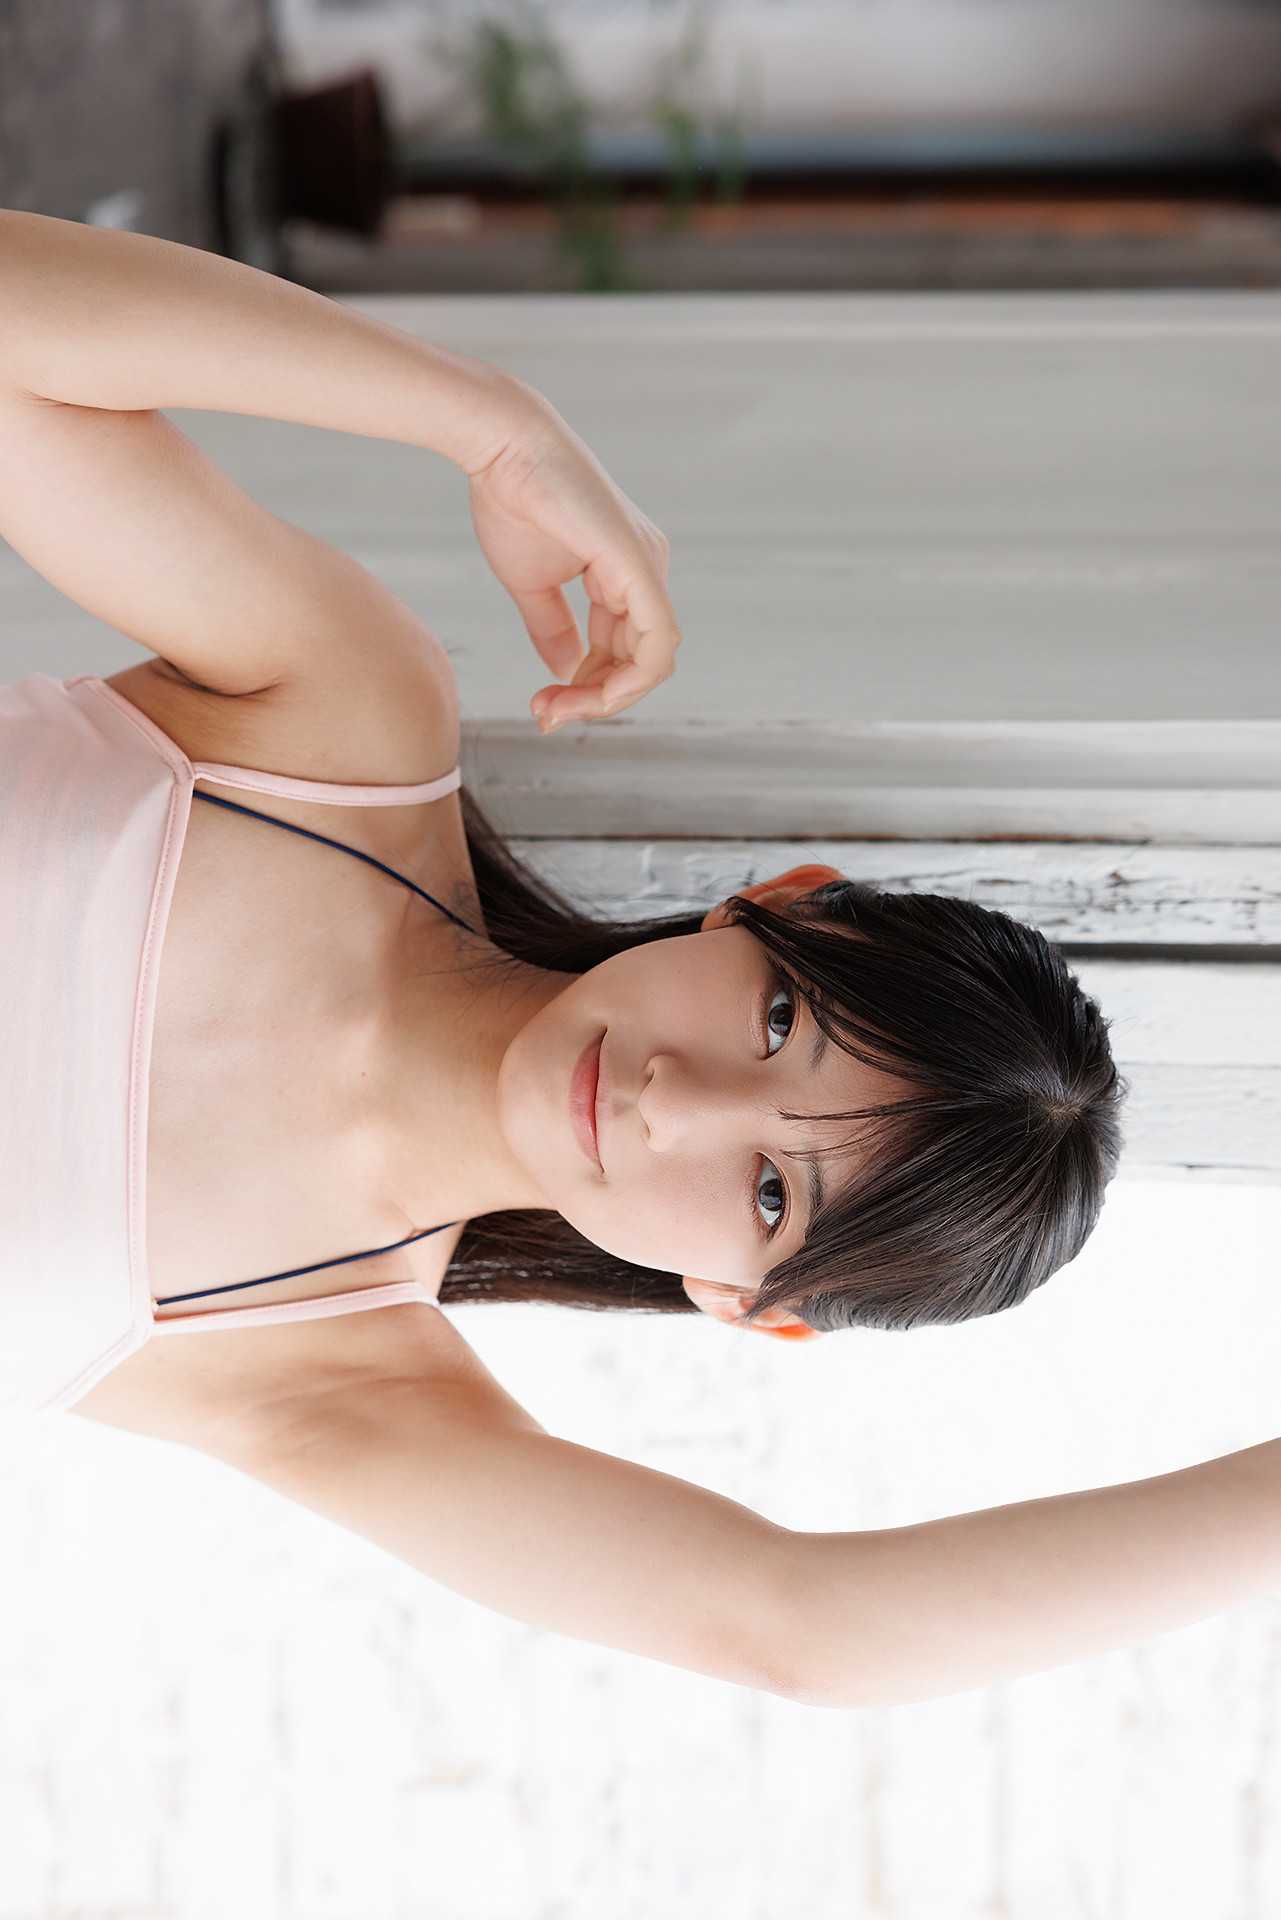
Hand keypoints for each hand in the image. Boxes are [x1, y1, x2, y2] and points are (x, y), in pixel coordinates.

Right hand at [465, 392, 681, 730]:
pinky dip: (627, 679)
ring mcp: (647, 568)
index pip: (624, 653)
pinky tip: (588, 694)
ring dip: (602, 699)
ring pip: (650, 663)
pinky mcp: (638, 566)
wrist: (502, 447)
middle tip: (544, 716)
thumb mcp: (533, 584)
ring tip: (551, 708)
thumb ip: (553, 629)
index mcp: (626, 574)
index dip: (589, 691)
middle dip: (593, 701)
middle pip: (639, 665)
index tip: (543, 707)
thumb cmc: (513, 501)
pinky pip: (654, 641)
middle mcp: (646, 571)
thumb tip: (565, 672)